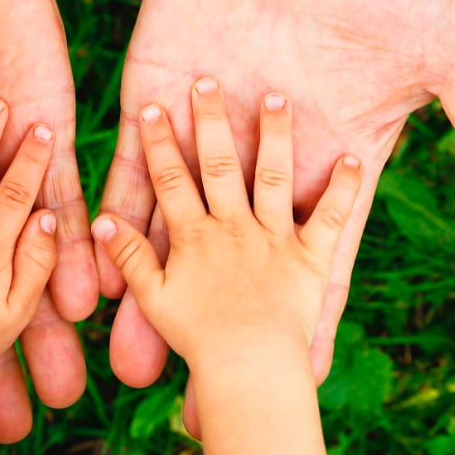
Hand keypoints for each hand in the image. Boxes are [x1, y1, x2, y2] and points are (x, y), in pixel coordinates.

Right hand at [94, 79, 361, 368]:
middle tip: (204, 81)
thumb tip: (103, 220)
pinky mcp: (312, 251)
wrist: (253, 373)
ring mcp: (275, 235)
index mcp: (196, 235)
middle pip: (217, 163)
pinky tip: (352, 156)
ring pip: (271, 173)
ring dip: (272, 135)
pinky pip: (332, 214)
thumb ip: (130, 256)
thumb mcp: (155, 299)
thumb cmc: (199, 344)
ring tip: (274, 98)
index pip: (171, 178)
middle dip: (209, 121)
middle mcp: (234, 226)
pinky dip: (343, 187)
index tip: (152, 108)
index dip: (160, 143)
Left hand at [99, 0, 454, 423]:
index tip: (298, 387)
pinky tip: (90, 268)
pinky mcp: (153, 99)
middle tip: (193, 402)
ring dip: (150, 293)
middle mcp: (261, 167)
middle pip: (238, 266)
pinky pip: (126, 168)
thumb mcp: (444, 42)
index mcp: (330, 168)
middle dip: (218, 328)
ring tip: (126, 358)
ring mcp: (203, 137)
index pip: (321, 262)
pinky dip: (110, 217)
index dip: (312, 324)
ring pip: (173, 230)